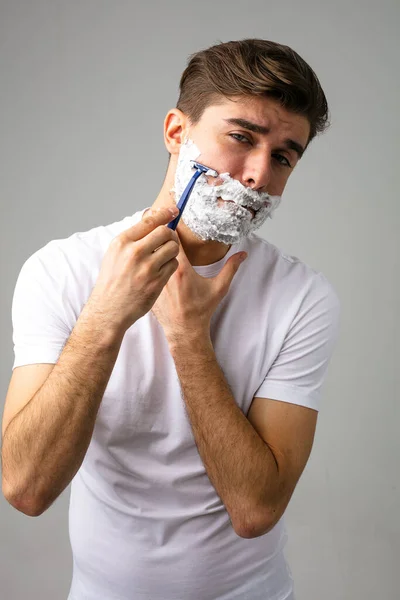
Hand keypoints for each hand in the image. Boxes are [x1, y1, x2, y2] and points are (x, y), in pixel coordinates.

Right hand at [88, 206, 179, 332]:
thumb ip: (133, 237)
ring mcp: (146, 268)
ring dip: (172, 250)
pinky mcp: (156, 281)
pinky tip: (161, 271)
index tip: (174, 211)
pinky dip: (171, 265)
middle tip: (168, 241)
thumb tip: (152, 216)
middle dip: (170, 235)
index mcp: (122, 242)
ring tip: (163, 257)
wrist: (109, 309)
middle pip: (165, 232)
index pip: (149, 220)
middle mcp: (134, 253)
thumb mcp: (115, 253)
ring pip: (173, 247)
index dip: (165, 213)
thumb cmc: (112, 280)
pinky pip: (174, 264)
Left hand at [151, 234, 246, 341]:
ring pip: (150, 260)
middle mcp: (165, 275)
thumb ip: (231, 268)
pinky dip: (149, 270)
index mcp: (181, 270)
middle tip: (168, 238)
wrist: (184, 331)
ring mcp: (155, 282)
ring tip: (160, 254)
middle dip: (162, 241)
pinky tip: (154, 272)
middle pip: (158, 248)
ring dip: (155, 255)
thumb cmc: (201, 310)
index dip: (173, 231)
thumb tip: (243, 254)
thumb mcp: (219, 288)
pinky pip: (147, 274)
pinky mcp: (149, 289)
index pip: (171, 239)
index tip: (176, 228)